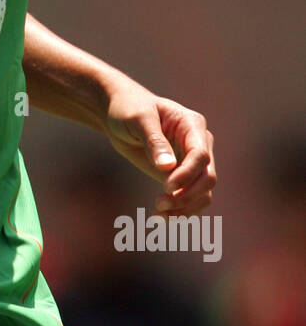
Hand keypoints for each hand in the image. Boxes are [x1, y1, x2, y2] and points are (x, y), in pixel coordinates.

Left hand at [101, 79, 216, 215]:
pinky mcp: (181, 176)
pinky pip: (190, 198)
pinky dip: (180, 211)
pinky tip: (159, 217)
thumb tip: (167, 167)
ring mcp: (192, 162)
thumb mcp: (138, 119)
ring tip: (158, 213)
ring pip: (203, 193)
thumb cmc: (128, 108)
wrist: (119, 114)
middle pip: (207, 178)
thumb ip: (154, 141)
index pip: (201, 155)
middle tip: (159, 204)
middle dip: (187, 195)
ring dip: (185, 208)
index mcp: (192, 125)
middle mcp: (199, 144)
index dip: (187, 174)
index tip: (166, 187)